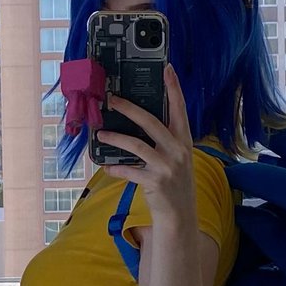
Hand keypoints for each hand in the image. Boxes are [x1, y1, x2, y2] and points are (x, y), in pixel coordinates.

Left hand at [97, 64, 194, 218]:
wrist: (180, 216)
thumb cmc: (175, 184)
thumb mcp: (176, 159)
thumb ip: (164, 141)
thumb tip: (138, 122)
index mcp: (184, 141)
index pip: (180, 109)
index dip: (174, 88)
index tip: (167, 68)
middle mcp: (178, 151)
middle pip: (151, 122)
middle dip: (130, 108)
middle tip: (112, 99)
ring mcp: (167, 166)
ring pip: (136, 144)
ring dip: (115, 137)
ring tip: (100, 133)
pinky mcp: (155, 182)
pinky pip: (129, 170)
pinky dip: (116, 168)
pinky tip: (106, 166)